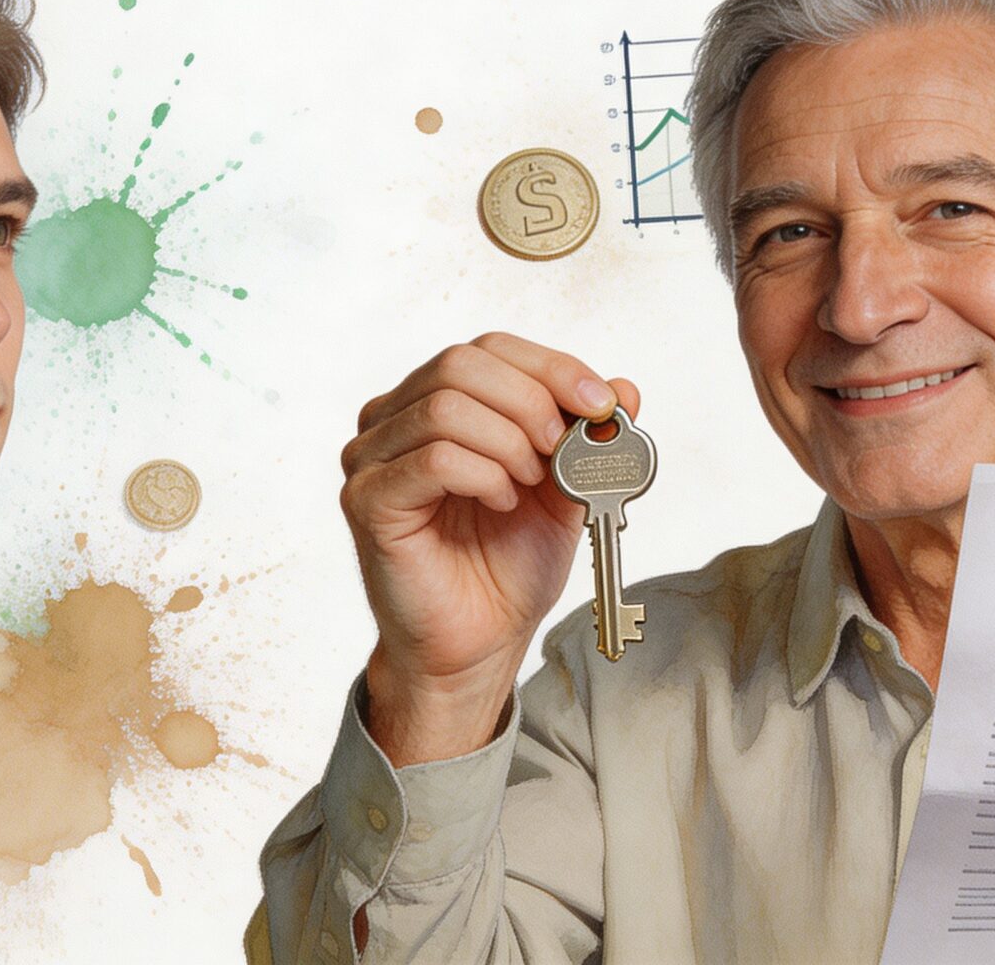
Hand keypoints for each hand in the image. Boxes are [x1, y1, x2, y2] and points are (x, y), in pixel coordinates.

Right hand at [338, 332, 637, 764]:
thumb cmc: (507, 567)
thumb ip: (587, 437)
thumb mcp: (565, 490)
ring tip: (530, 484)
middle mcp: (392, 419)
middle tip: (561, 447)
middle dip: (531, 400)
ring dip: (509, 442)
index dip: (550, 366)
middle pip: (461, 363)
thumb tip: (626, 387)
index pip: (486, 349)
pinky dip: (484, 474)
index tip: (603, 402)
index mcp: (433, 403)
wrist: (478, 645)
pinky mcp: (368, 500)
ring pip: (446, 406)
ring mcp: (371, 458)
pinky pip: (433, 457)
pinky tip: (502, 503)